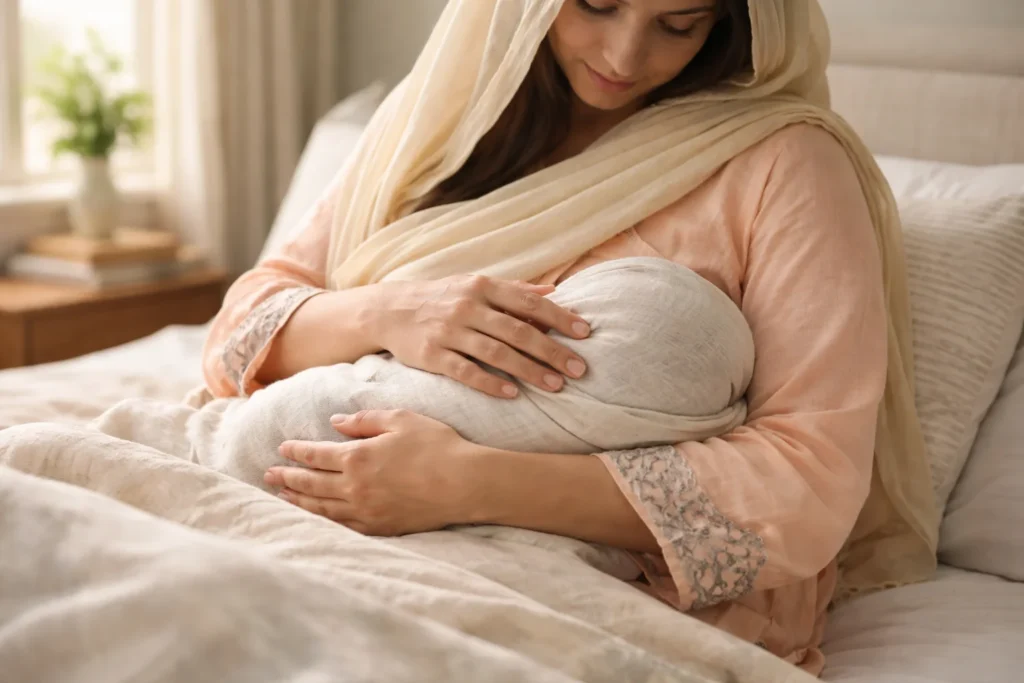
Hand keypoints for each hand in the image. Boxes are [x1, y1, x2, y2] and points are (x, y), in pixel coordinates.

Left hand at [263, 410, 477, 535]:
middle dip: (286, 479)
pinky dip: (323, 521)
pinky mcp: (379, 528)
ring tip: (282, 497)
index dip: (296, 451)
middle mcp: (354, 487)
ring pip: (321, 508)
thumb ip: (364, 420)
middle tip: (268, 476)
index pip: (315, 454)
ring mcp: (365, 511)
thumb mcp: (400, 419)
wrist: (465, 483)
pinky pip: (342, 526)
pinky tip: (316, 518)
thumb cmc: (436, 445)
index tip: (282, 448)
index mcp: (357, 456)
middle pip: (310, 484)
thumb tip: (336, 422)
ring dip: (298, 502)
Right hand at [368, 275, 589, 398]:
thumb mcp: (475, 285)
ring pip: (496, 352)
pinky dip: (490, 382)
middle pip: (518, 330)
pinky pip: (465, 371)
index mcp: (482, 287)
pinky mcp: (432, 355)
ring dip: (529, 370)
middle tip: (579, 368)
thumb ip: (515, 290)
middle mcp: (467, 306)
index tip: (585, 333)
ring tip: (556, 385)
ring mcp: (449, 331)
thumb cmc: (442, 298)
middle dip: (552, 350)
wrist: (389, 310)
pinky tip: (513, 394)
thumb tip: (555, 292)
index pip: (528, 302)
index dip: (559, 317)